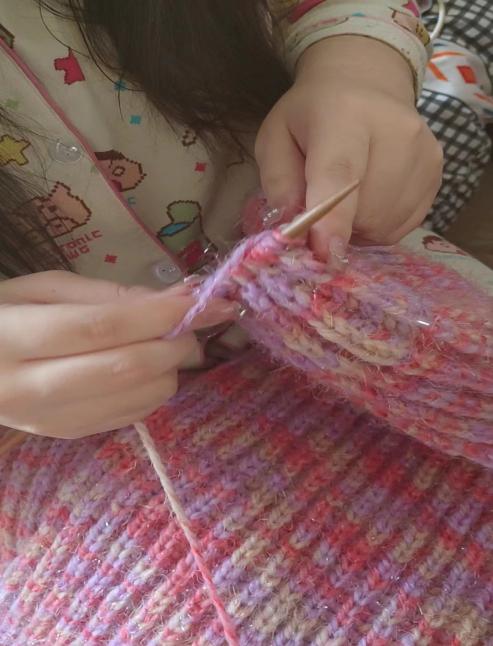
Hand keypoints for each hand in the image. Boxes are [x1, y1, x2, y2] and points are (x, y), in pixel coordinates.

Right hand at [0, 271, 235, 437]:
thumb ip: (105, 293)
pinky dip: (156, 388)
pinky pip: (133, 415)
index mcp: (14, 338)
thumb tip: (173, 299)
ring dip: (170, 366)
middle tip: (197, 322)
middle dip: (175, 342)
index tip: (208, 300)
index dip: (160, 313)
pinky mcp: (68, 435)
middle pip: (126, 368)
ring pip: (137, 396)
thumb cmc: (4, 316)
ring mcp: (51, 420)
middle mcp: (31, 387)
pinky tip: (147, 367)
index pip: (101, 326)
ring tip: (166, 341)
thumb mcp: (42, 288)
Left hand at [255, 36, 442, 259]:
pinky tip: (369, 197)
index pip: (340, 175)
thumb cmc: (311, 116)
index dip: (332, 221)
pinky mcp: (436, 172)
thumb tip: (294, 227)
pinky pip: (402, 226)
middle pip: (364, 211)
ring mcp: (423, 152)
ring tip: (347, 195)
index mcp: (344, 116)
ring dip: (358, 227)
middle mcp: (394, 131)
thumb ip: (278, 182)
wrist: (366, 81)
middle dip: (337, 224)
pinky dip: (379, 224)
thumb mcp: (275, 138)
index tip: (326, 256)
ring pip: (385, 225)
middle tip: (322, 202)